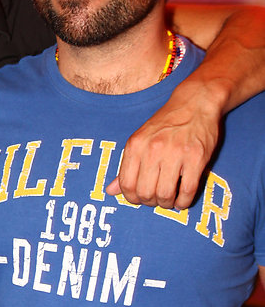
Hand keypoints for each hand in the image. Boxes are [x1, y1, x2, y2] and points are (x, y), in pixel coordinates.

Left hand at [106, 84, 220, 209]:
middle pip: (145, 193)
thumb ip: (126, 167)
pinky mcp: (196, 158)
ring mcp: (176, 153)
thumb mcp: (140, 140)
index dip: (132, 198)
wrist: (194, 103)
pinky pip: (187, 191)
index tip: (140, 198)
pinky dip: (183, 202)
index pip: (126, 184)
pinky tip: (182, 198)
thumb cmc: (165, 124)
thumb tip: (110, 191)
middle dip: (150, 202)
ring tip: (169, 199)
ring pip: (165, 194)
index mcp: (136, 145)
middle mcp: (153, 149)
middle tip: (156, 199)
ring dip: (166, 203)